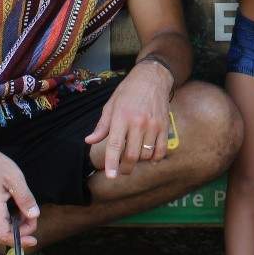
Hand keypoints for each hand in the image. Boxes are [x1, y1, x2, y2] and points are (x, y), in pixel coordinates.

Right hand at [0, 140, 39, 250]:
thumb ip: (25, 199)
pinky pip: (1, 221)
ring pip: (4, 227)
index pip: (3, 236)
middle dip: (23, 230)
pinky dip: (14, 219)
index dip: (19, 241)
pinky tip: (22, 209)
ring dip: (19, 224)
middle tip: (35, 216)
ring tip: (30, 211)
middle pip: (5, 233)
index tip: (33, 240)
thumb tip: (34, 215)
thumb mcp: (15, 179)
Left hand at [85, 64, 171, 178]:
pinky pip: (161, 150)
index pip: (115, 145)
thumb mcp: (110, 105)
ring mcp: (153, 125)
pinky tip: (149, 156)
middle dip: (125, 168)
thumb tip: (89, 141)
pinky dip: (155, 158)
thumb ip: (102, 126)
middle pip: (132, 155)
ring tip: (135, 155)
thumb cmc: (128, 92)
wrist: (152, 78)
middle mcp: (138, 122)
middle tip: (121, 171)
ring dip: (139, 160)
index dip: (112, 163)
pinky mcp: (164, 126)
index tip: (111, 176)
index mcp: (121, 117)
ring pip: (146, 154)